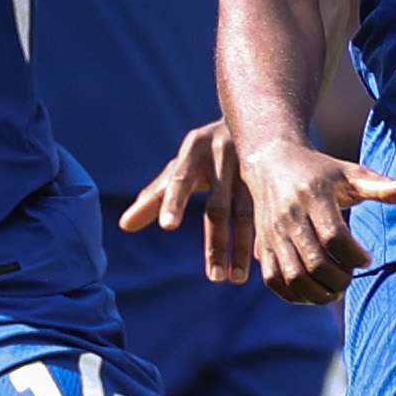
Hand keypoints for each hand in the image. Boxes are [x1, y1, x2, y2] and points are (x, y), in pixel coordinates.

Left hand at [122, 121, 256, 283]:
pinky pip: (268, 211)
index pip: (180, 179)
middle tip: (214, 278)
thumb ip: (154, 197)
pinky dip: (264, 235)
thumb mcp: (180, 168)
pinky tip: (263, 259)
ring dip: (242, 247)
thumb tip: (124, 226)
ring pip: (246, 212)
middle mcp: (224, 156)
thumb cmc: (204, 153)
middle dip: (217, 243)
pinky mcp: (272, 177)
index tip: (166, 226)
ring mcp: (251, 166)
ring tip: (236, 278)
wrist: (253, 117)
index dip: (173, 202)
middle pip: (218, 205)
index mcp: (194, 150)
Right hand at [240, 141, 395, 304]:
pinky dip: (296, 295)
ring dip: (319, 293)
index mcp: (314, 196)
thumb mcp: (352, 174)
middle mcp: (289, 217)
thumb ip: (383, 187)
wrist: (272, 163)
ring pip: (293, 277)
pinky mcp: (262, 247)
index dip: (355, 256)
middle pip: (315, 262)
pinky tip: (315, 290)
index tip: (367, 258)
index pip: (334, 237)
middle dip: (340, 279)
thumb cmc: (322, 172)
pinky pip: (275, 282)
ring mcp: (273, 234)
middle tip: (352, 276)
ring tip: (336, 289)